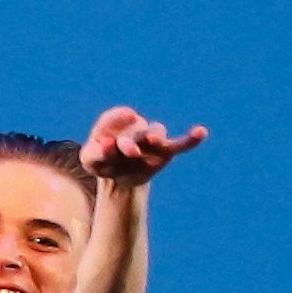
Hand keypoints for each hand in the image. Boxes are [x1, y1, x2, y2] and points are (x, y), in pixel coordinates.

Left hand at [80, 106, 208, 183]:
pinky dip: (190, 140)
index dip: (118, 117)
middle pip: (133, 132)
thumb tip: (107, 145)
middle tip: (129, 150)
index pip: (112, 119)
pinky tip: (201, 132)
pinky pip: (179, 145)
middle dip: (130, 142)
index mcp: (112, 126)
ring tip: (155, 139)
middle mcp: (132, 129)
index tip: (127, 115)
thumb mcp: (90, 161)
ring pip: (155, 133)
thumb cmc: (103, 163)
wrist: (119, 177)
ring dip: (155, 136)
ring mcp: (149, 140)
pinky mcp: (164, 151)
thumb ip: (93, 153)